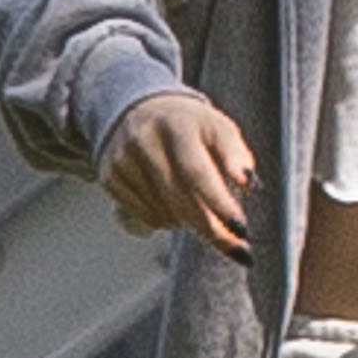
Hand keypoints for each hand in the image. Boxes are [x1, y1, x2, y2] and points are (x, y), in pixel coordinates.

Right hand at [99, 91, 256, 257]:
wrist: (140, 110)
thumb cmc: (191, 127)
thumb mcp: (218, 128)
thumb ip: (236, 155)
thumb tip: (249, 183)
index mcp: (176, 124)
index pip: (197, 171)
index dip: (219, 203)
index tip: (241, 229)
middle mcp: (144, 139)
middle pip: (180, 199)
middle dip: (213, 229)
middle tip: (239, 248)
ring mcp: (122, 160)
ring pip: (165, 214)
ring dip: (188, 221)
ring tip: (195, 201)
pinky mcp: (109, 178)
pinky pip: (146, 218)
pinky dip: (166, 219)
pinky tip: (170, 200)